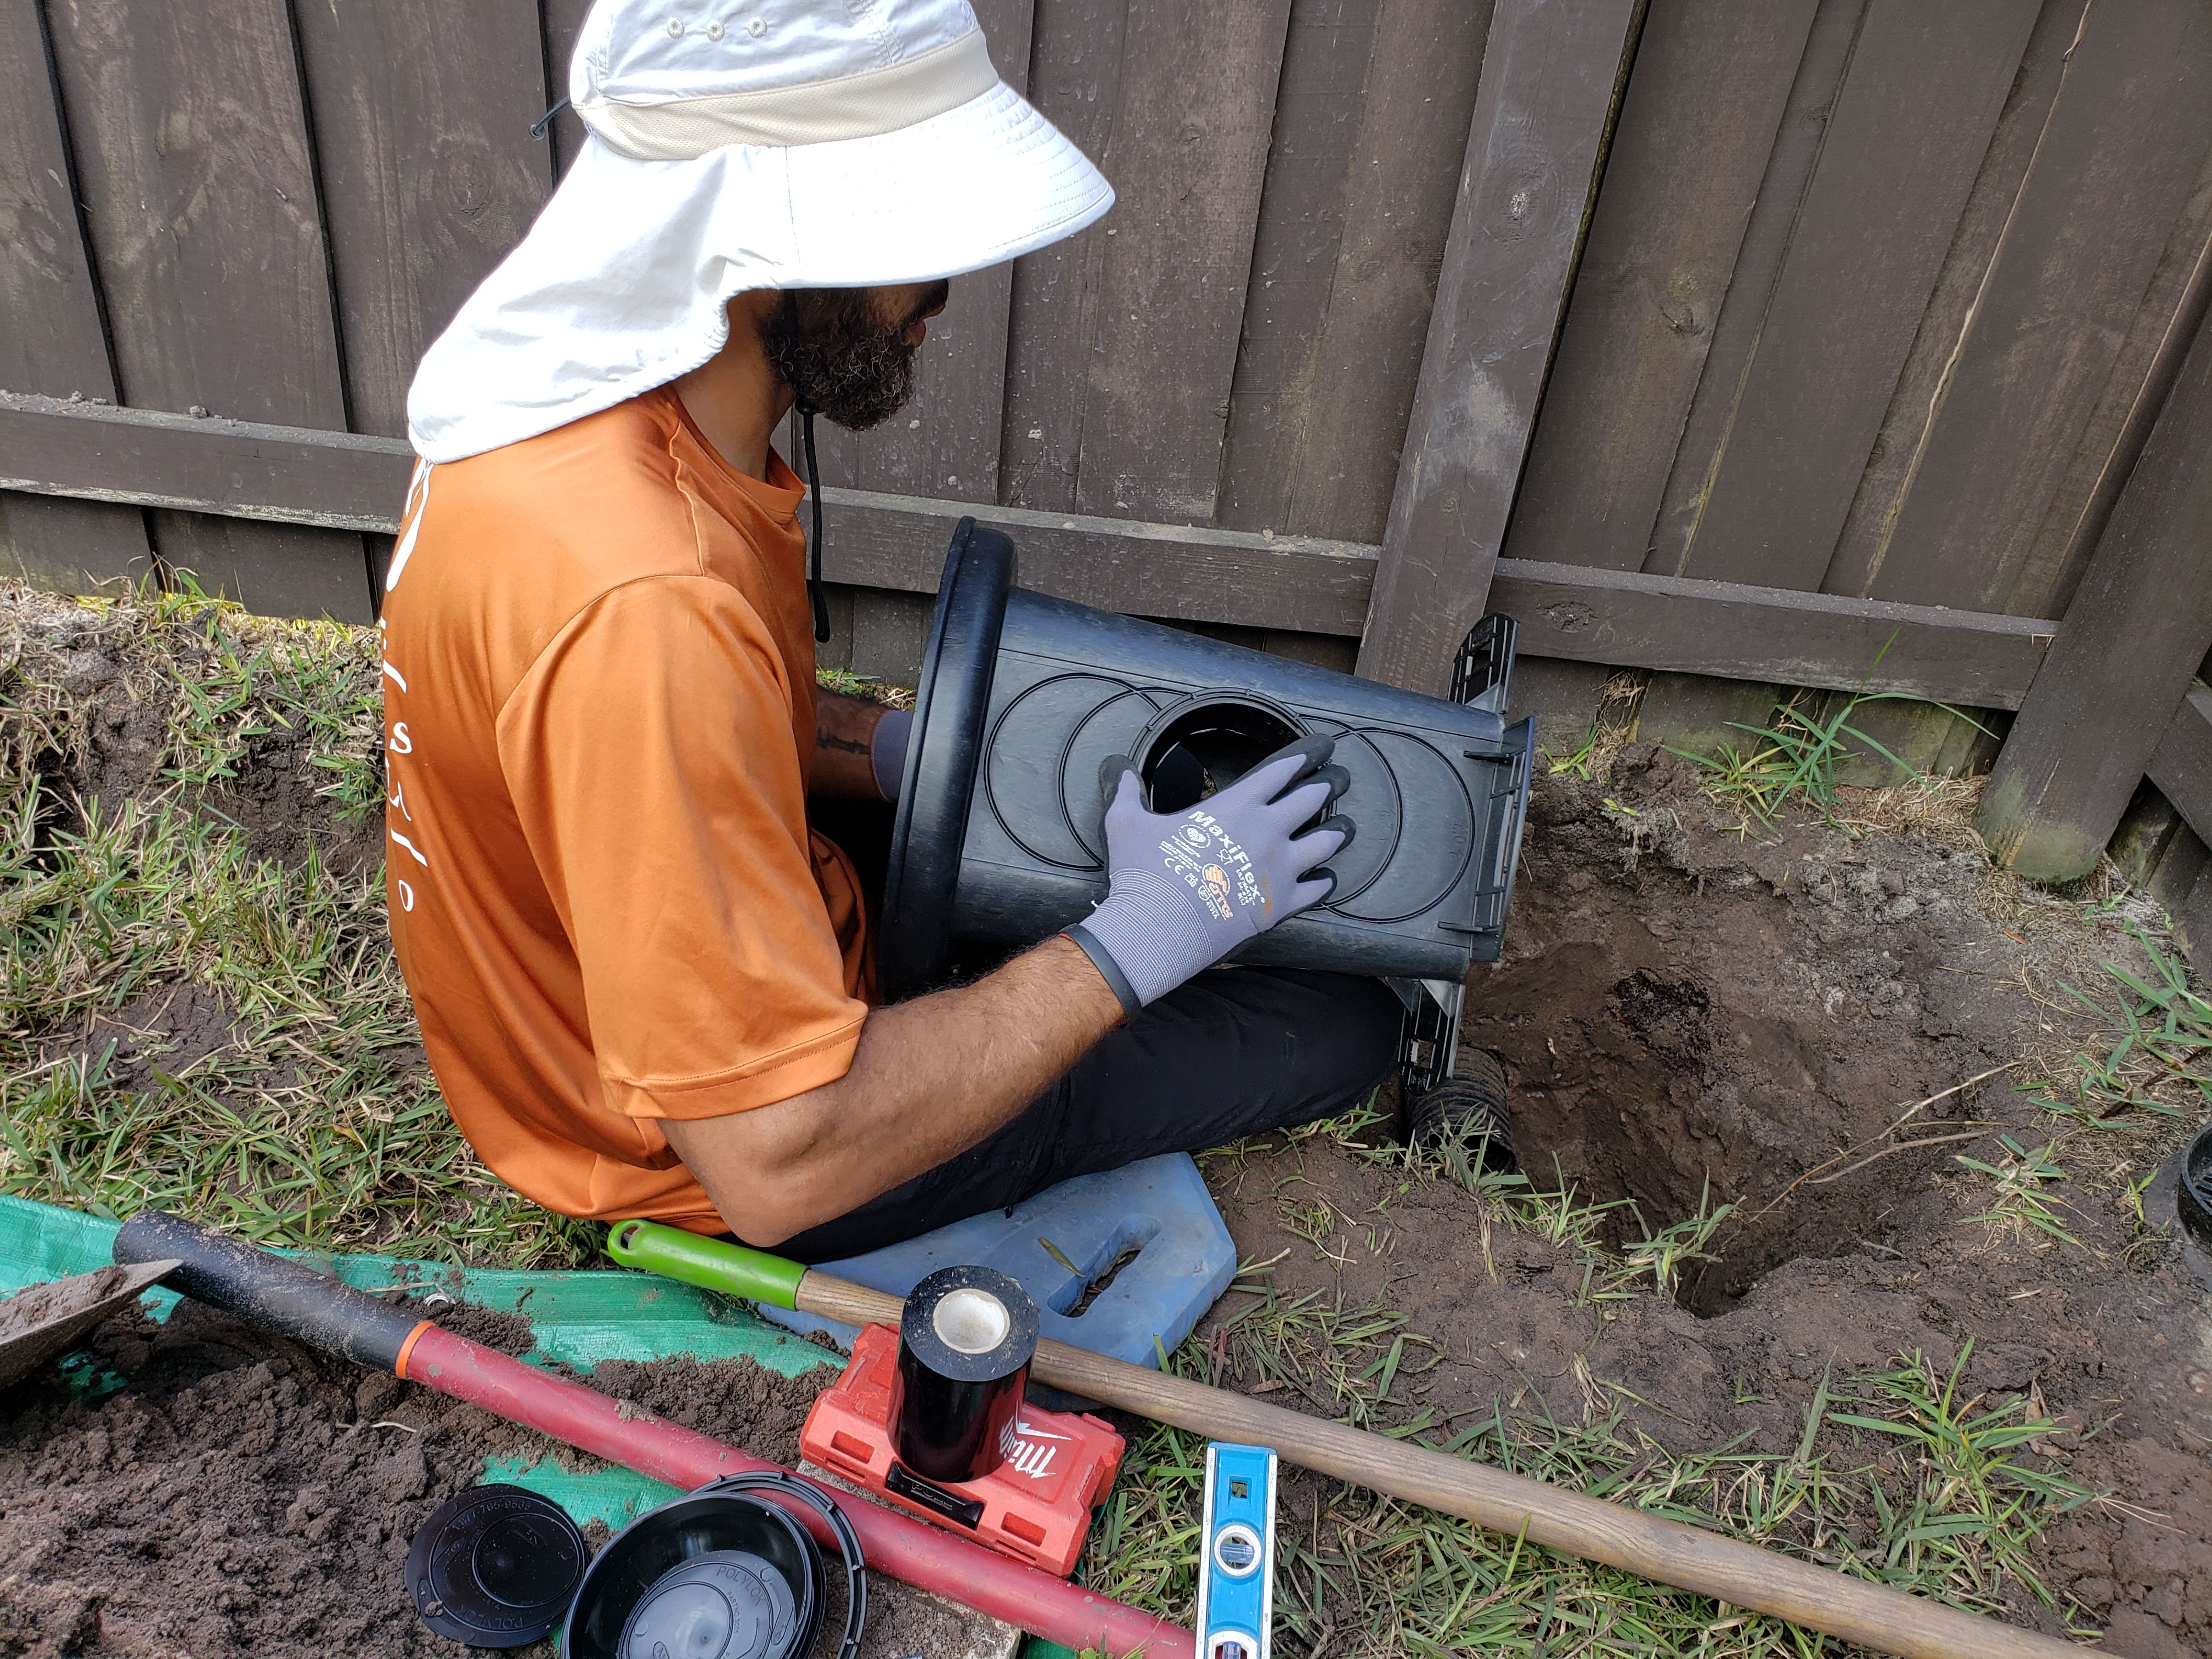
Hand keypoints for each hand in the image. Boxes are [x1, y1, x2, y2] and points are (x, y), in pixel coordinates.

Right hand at [1064, 734, 1351, 1008]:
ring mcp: (1278, 869)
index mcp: (1236, 807)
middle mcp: (1266, 832)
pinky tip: (1326, 880)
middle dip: (1325, 788)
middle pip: (1309, 801)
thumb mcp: (1126, 824)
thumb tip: (1120, 774)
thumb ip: (1126, 794)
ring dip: (1335, 833)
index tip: (1311, 755)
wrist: (1158, 926)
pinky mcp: (1281, 904)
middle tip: (1336, 781)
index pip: (1276, 774)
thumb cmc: (1144, 872)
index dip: (1297, 761)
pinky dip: (1323, 883)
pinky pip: (1315, 890)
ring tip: (1345, 828)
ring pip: (1323, 844)